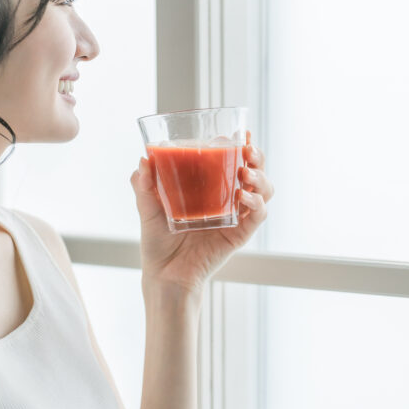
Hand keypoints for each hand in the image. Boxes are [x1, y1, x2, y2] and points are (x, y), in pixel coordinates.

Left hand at [129, 131, 273, 295]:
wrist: (164, 275)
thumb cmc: (158, 242)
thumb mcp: (148, 207)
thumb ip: (144, 184)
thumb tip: (144, 158)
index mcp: (211, 190)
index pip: (234, 162)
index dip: (243, 146)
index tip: (243, 133)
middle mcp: (228, 201)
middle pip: (256, 173)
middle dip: (257, 157)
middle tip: (248, 149)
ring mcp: (236, 218)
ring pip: (264, 191)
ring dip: (261, 178)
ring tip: (246, 172)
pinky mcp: (239, 235)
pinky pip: (258, 216)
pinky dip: (256, 203)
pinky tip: (243, 196)